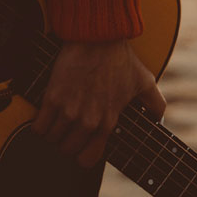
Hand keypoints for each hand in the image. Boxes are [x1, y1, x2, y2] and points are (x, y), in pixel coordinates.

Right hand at [30, 39, 165, 168]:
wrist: (97, 38)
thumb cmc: (120, 58)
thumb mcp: (144, 83)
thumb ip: (155, 105)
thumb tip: (158, 119)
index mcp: (107, 122)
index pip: (88, 158)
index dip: (81, 155)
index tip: (78, 146)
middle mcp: (87, 122)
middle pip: (67, 150)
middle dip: (64, 143)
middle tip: (63, 132)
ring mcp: (68, 111)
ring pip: (51, 138)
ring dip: (50, 134)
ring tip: (52, 123)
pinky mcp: (53, 97)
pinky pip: (39, 125)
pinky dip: (38, 125)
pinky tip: (42, 117)